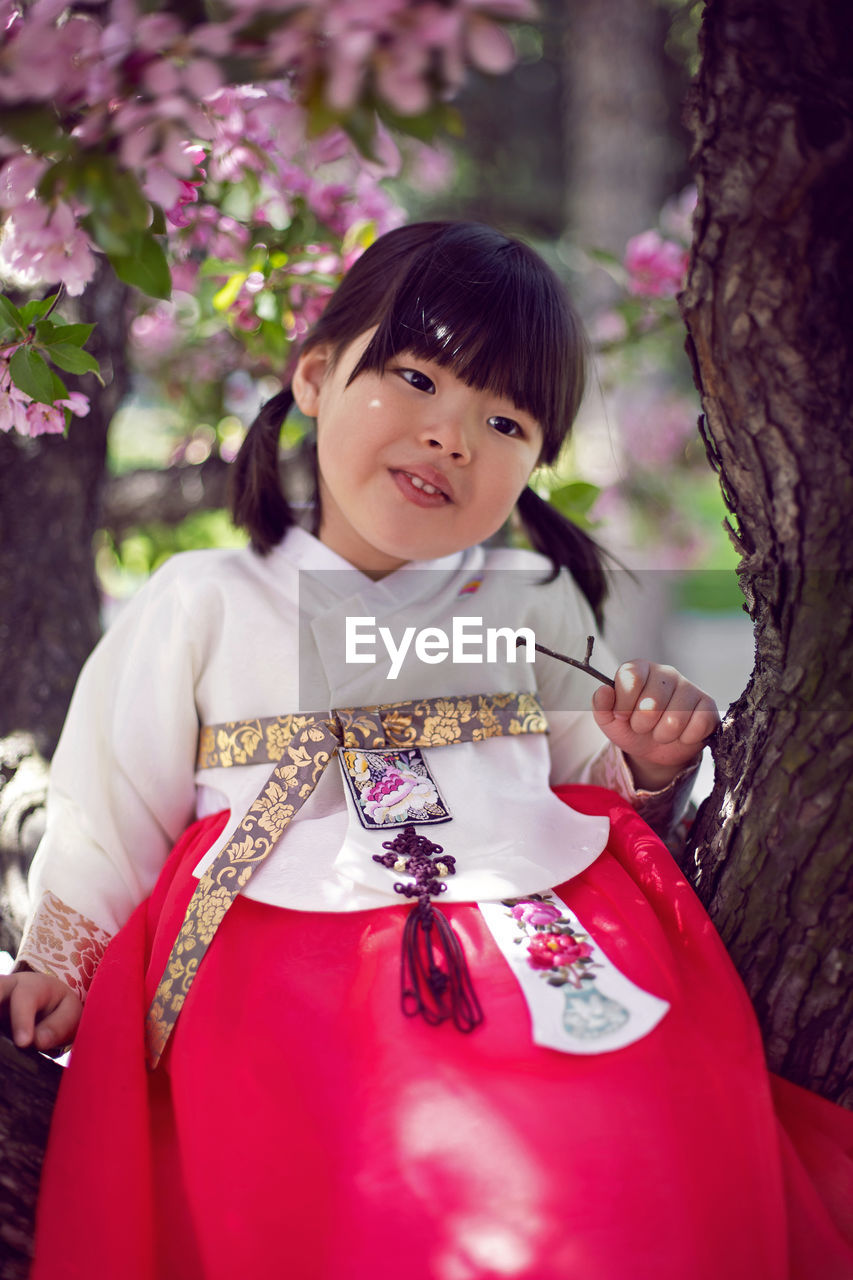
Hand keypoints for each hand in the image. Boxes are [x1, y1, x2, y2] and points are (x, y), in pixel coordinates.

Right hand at [0, 970, 82, 1051]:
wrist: (48, 1003)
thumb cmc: (59, 1008)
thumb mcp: (70, 1013)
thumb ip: (58, 1026)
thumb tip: (37, 1041)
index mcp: (32, 985)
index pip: (23, 997)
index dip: (22, 1019)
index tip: (24, 1042)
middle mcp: (6, 988)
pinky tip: (0, 1052)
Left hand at [592, 660, 719, 790]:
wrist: (655, 749)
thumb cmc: (630, 728)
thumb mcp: (609, 721)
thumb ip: (601, 706)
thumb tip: (603, 691)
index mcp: (640, 669)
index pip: (631, 678)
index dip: (624, 704)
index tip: (621, 716)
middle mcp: (666, 673)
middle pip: (652, 702)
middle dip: (642, 724)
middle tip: (643, 727)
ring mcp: (689, 687)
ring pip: (675, 718)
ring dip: (663, 735)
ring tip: (661, 732)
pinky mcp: (708, 705)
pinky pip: (698, 725)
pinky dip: (685, 738)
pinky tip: (681, 734)